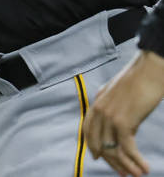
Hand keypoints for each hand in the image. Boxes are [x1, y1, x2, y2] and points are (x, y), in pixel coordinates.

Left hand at [85, 50, 163, 175]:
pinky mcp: (123, 122)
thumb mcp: (117, 93)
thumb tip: (116, 120)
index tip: (99, 158)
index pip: (88, 130)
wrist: (148, 71)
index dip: (92, 146)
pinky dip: (135, 161)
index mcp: (96, 103)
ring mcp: (109, 117)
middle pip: (99, 144)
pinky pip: (126, 149)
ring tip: (137, 175)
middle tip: (123, 173)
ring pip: (113, 150)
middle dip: (111, 161)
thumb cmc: (138, 80)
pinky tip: (144, 168)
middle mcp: (99, 111)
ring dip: (126, 165)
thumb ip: (111, 105)